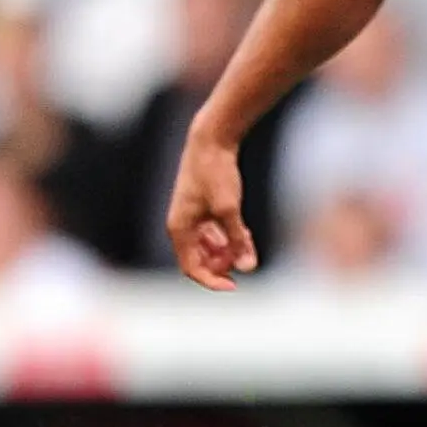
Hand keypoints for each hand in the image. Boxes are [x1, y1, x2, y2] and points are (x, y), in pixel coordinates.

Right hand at [166, 135, 258, 289]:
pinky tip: (245, 235)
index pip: (191, 268)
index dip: (212, 281)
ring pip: (210, 248)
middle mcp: (182, 226)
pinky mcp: (203, 209)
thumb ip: (237, 239)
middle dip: (223, 264)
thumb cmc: (215, 173)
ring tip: (246, 242)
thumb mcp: (229, 209)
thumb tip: (247, 267)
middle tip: (245, 257)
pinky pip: (215, 234)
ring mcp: (192, 217)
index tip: (235, 285)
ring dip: (228, 251)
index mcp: (179, 229)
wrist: (211, 140)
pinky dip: (230, 238)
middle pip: (201, 260)